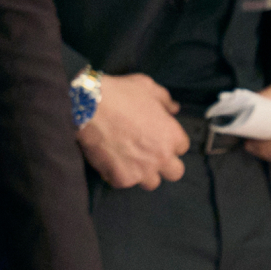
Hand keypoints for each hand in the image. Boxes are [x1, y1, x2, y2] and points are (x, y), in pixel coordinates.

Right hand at [75, 73, 187, 189]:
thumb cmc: (119, 94)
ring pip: (152, 183)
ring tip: (130, 159)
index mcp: (171, 135)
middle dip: (165, 164)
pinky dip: (118, 174)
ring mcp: (141, 171)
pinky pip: (125, 182)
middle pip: (175, 172)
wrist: (88, 107)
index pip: (182, 147)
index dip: (170, 140)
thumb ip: (165, 100)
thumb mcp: (147, 87)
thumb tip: (174, 108)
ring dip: (143, 172)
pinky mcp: (121, 178)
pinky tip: (110, 160)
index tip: (159, 136)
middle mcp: (160, 157)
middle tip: (150, 153)